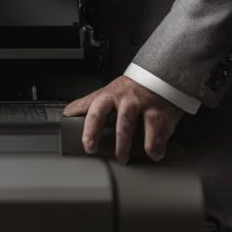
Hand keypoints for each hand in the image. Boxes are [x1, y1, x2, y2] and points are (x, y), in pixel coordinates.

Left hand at [63, 76, 182, 164]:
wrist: (161, 74)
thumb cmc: (131, 87)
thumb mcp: (108, 91)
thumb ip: (89, 103)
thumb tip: (67, 113)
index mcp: (111, 95)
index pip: (97, 112)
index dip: (91, 131)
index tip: (89, 148)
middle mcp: (130, 100)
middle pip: (123, 127)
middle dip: (120, 147)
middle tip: (116, 158)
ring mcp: (148, 107)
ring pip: (144, 136)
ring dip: (137, 151)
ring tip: (126, 158)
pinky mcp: (164, 116)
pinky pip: (159, 140)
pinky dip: (155, 151)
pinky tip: (153, 153)